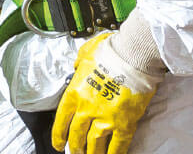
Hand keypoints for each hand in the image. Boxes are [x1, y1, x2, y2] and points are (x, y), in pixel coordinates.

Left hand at [52, 32, 163, 153]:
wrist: (133, 53)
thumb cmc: (111, 50)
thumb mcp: (85, 53)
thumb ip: (79, 64)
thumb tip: (78, 66)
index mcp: (75, 93)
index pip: (61, 121)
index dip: (59, 136)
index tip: (59, 144)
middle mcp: (87, 109)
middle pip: (77, 136)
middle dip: (75, 147)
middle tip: (76, 152)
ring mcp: (105, 118)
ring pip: (94, 144)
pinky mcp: (124, 123)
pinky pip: (117, 145)